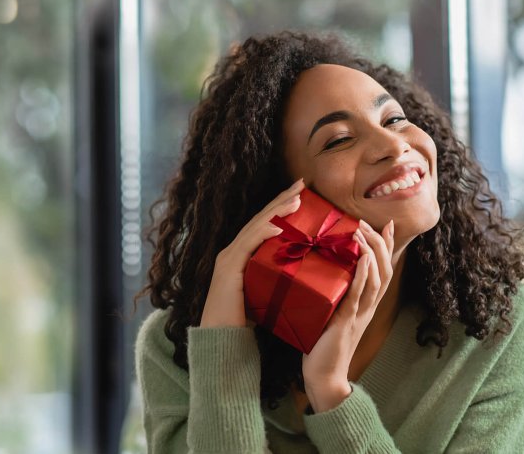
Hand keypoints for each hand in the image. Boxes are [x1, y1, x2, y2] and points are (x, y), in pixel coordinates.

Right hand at [199, 178, 304, 327]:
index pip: (263, 224)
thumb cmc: (244, 321)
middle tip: (301, 184)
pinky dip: (263, 234)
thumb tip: (302, 272)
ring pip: (256, 227)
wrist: (221, 340)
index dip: (281, 207)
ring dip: (277, 211)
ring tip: (297, 199)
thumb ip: (276, 278)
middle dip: (282, 199)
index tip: (300, 193)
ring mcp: (228, 258)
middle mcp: (232, 251)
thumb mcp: (265, 292)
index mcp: (241, 255)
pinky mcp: (229, 270)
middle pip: (261, 218)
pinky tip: (278, 226)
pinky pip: (248, 246)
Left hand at [302, 218, 394, 411]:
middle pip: (386, 269)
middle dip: (380, 243)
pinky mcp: (347, 320)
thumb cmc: (324, 345)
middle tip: (368, 223)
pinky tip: (363, 259)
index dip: (387, 246)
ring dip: (372, 252)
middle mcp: (369, 307)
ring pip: (377, 278)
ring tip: (361, 232)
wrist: (324, 376)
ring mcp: (360, 313)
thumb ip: (335, 294)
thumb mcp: (333, 312)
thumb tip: (325, 272)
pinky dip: (363, 275)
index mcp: (367, 304)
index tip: (386, 223)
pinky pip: (359, 294)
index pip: (383, 269)